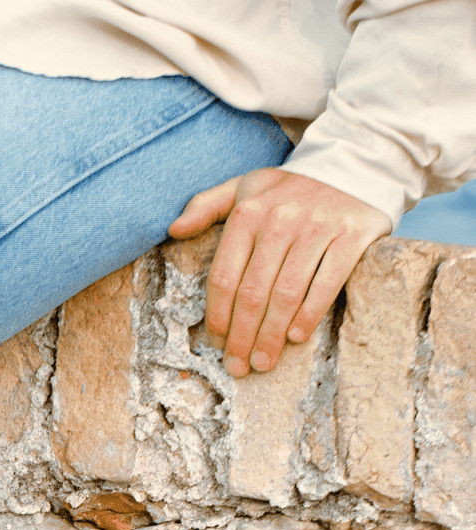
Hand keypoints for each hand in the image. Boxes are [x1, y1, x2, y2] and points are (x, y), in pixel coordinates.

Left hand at [168, 169, 390, 376]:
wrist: (355, 162)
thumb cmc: (291, 187)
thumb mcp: (246, 187)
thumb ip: (208, 206)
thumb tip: (174, 229)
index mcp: (248, 213)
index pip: (224, 277)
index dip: (217, 318)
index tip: (216, 345)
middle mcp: (280, 219)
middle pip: (253, 293)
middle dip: (242, 337)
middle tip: (239, 366)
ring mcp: (318, 226)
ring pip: (286, 293)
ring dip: (271, 335)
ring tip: (264, 361)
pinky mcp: (352, 234)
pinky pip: (326, 283)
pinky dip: (308, 314)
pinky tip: (295, 336)